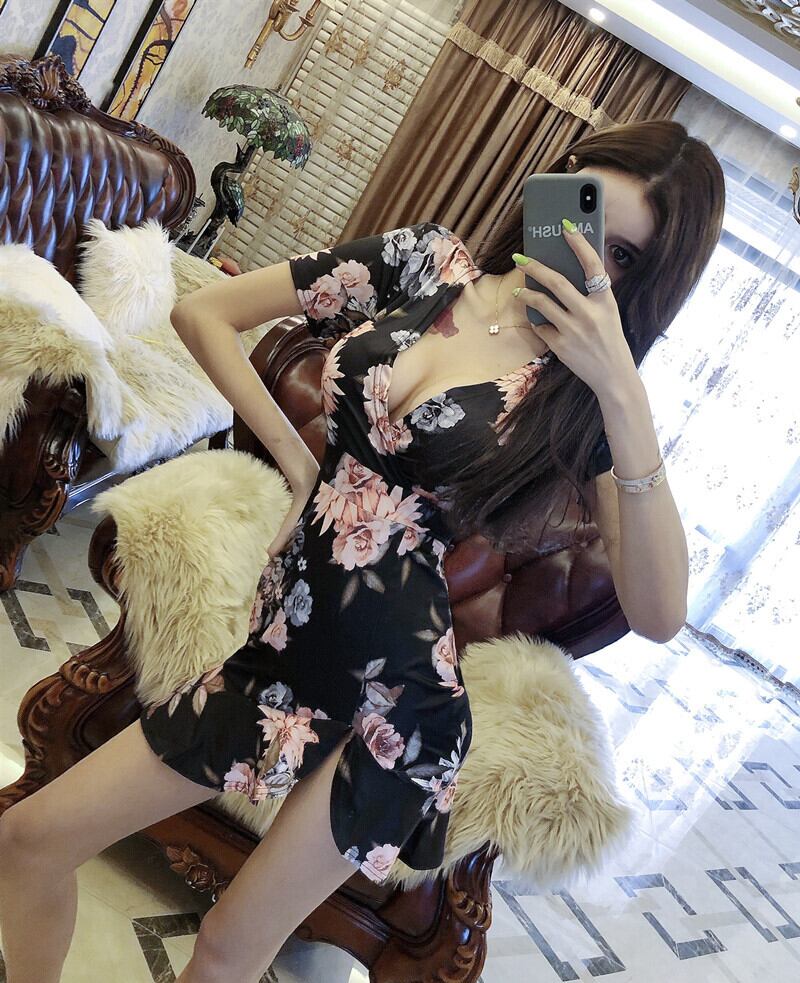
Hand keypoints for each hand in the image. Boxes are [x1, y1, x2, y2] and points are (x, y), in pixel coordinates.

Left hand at [511, 220, 637, 396]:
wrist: (613, 375)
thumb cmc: (610, 339)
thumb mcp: (609, 312)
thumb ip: (592, 294)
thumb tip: (566, 271)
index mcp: (606, 300)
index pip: (592, 264)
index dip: (579, 242)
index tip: (565, 225)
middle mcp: (590, 313)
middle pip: (557, 282)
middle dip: (535, 267)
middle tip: (520, 257)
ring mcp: (574, 330)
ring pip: (542, 303)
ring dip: (527, 293)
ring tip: (520, 289)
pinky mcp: (561, 346)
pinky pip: (541, 326)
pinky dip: (537, 321)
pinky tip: (536, 318)